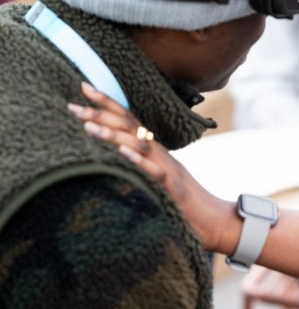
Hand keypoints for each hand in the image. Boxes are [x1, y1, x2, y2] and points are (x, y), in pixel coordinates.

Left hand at [69, 82, 236, 254]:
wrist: (215, 220)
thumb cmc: (182, 203)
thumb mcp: (157, 178)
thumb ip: (139, 164)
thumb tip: (113, 152)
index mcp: (154, 150)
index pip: (129, 120)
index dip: (108, 103)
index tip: (85, 88)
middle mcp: (160, 154)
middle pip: (131, 127)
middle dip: (101, 114)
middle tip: (73, 106)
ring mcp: (168, 169)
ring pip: (140, 145)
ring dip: (113, 134)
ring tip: (87, 126)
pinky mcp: (173, 189)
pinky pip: (155, 172)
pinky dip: (139, 160)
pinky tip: (122, 151)